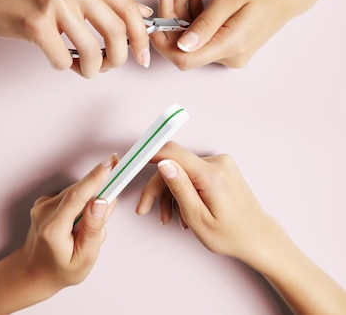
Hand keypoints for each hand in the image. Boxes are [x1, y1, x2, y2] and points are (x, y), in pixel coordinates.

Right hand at [0, 0, 151, 76]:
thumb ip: (106, 0)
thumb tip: (145, 15)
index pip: (128, 6)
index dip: (141, 36)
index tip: (143, 56)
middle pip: (117, 29)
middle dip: (119, 57)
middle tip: (110, 66)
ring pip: (93, 49)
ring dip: (92, 68)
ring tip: (85, 68)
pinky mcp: (35, 21)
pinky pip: (64, 58)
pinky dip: (65, 67)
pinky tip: (59, 59)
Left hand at [21, 153, 117, 295]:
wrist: (35, 272)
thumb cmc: (61, 270)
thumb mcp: (84, 258)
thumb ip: (94, 229)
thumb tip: (101, 201)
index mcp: (53, 228)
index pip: (76, 195)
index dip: (95, 177)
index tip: (111, 163)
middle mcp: (44, 211)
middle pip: (80, 192)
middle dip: (99, 196)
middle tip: (107, 213)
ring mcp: (42, 205)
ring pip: (77, 193)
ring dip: (89, 204)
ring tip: (86, 230)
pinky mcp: (44, 201)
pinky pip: (71, 195)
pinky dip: (80, 205)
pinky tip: (78, 223)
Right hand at [136, 142, 274, 269]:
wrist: (258, 237)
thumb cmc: (231, 235)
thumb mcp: (199, 219)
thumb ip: (180, 189)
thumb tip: (163, 164)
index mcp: (211, 175)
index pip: (174, 152)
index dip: (150, 154)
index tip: (132, 160)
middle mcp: (217, 162)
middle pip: (175, 166)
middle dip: (157, 188)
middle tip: (144, 210)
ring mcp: (220, 164)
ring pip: (182, 171)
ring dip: (172, 193)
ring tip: (172, 219)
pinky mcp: (221, 168)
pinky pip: (193, 174)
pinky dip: (185, 190)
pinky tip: (185, 210)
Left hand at [151, 0, 308, 68]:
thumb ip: (203, 24)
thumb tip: (180, 45)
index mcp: (228, 46)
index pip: (183, 58)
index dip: (163, 42)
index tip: (154, 19)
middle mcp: (229, 55)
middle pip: (186, 44)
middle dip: (174, 14)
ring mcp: (231, 51)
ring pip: (193, 35)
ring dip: (186, 8)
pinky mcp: (231, 43)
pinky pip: (205, 32)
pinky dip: (198, 11)